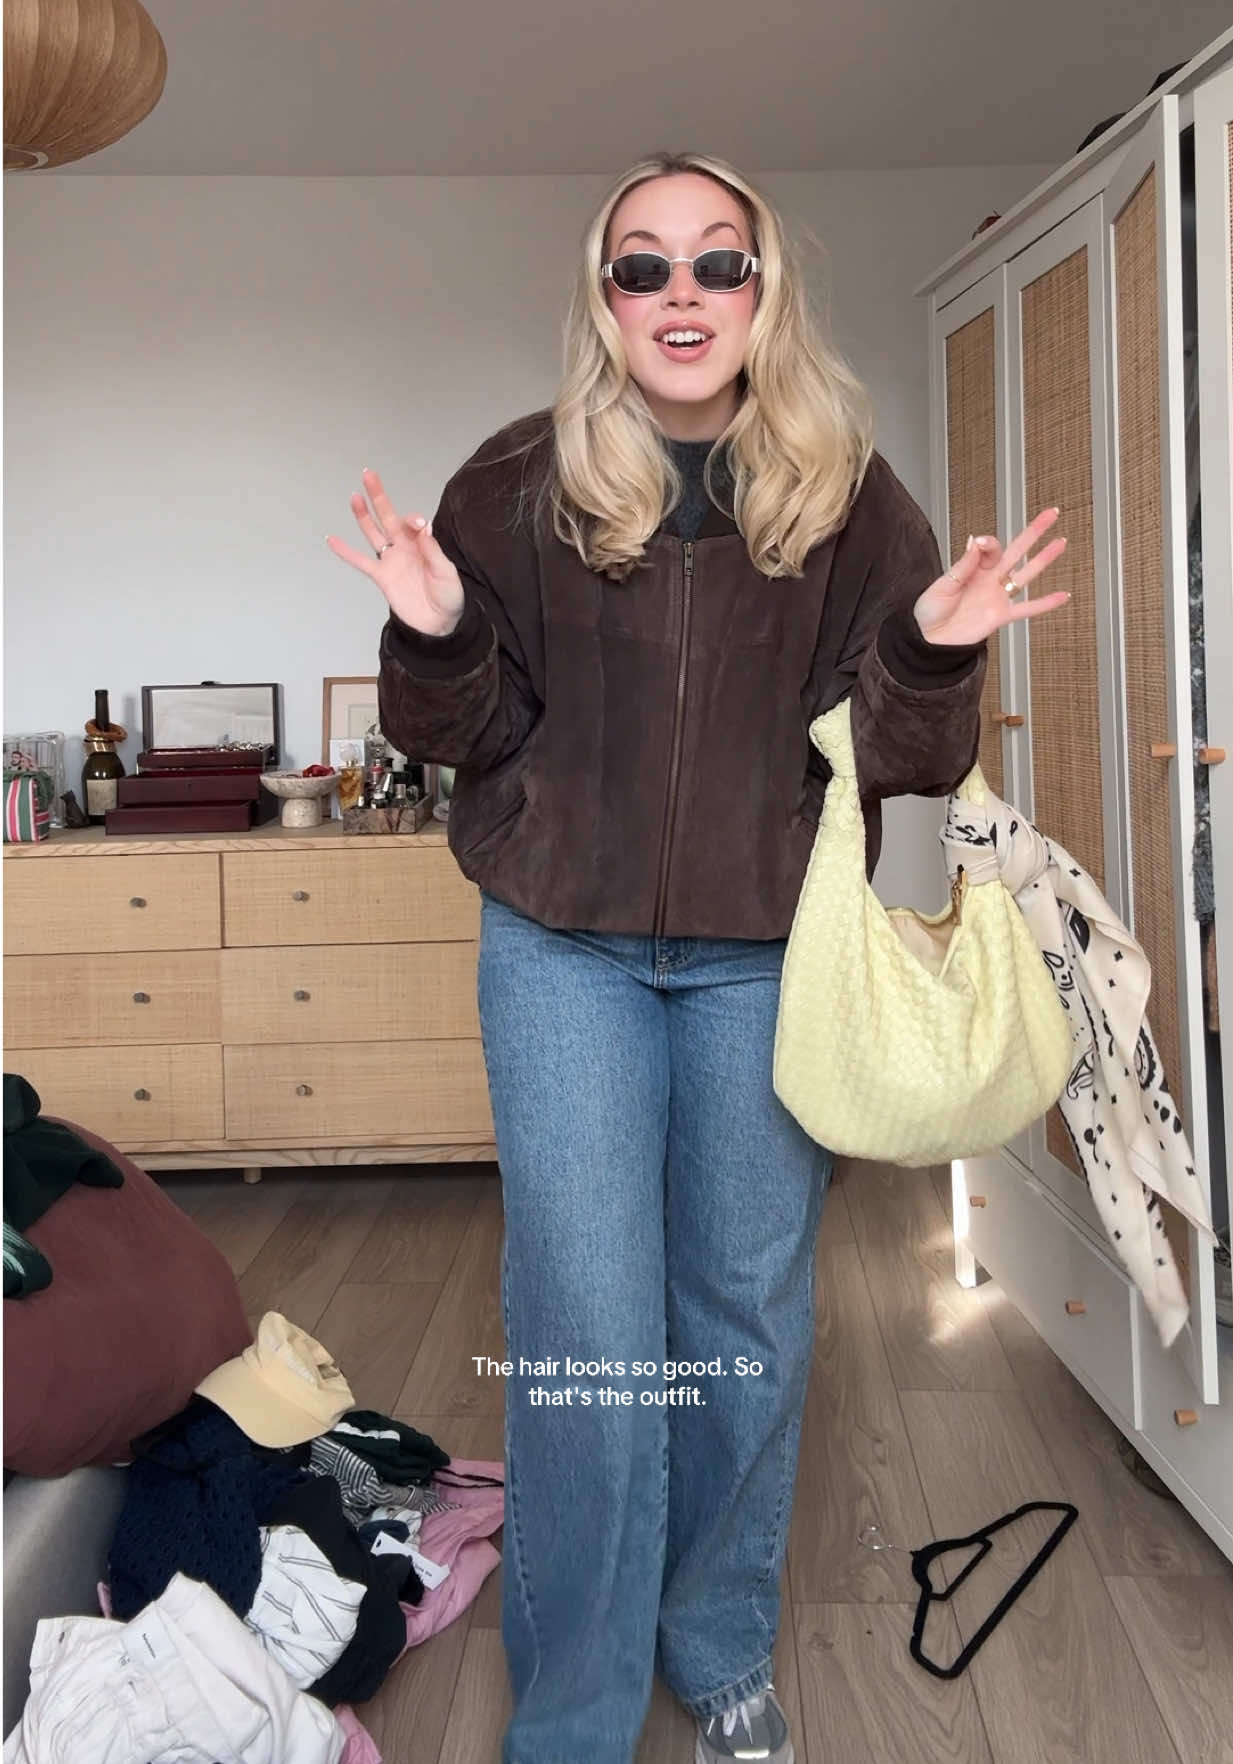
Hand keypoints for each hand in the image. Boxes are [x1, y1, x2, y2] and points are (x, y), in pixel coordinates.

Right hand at [325, 468, 465, 636]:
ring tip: (354, 497)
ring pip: (373, 533)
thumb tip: (423, 527)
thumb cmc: (448, 596)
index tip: (419, 525)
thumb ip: (433, 550)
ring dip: (363, 516)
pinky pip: (359, 562)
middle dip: (379, 496)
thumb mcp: (446, 572)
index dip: (413, 520)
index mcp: (422, 544)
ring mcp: (391, 561)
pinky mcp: (381, 577)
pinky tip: (331, 539)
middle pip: (387, 517)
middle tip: (369, 475)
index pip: (412, 523)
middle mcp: (404, 548)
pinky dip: (345, 552)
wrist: (439, 624)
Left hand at [913, 508, 1069, 645]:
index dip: (990, 543)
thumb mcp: (942, 585)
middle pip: (1017, 551)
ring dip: (1044, 559)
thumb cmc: (929, 611)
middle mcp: (989, 580)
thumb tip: (976, 542)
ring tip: (1060, 543)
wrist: (929, 640)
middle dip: (1034, 532)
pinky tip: (1062, 595)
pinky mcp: (1001, 616)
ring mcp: (997, 596)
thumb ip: (963, 566)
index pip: (991, 548)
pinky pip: (1028, 608)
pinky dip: (1046, 603)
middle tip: (1050, 514)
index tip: (984, 544)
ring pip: (1026, 574)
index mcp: (973, 569)